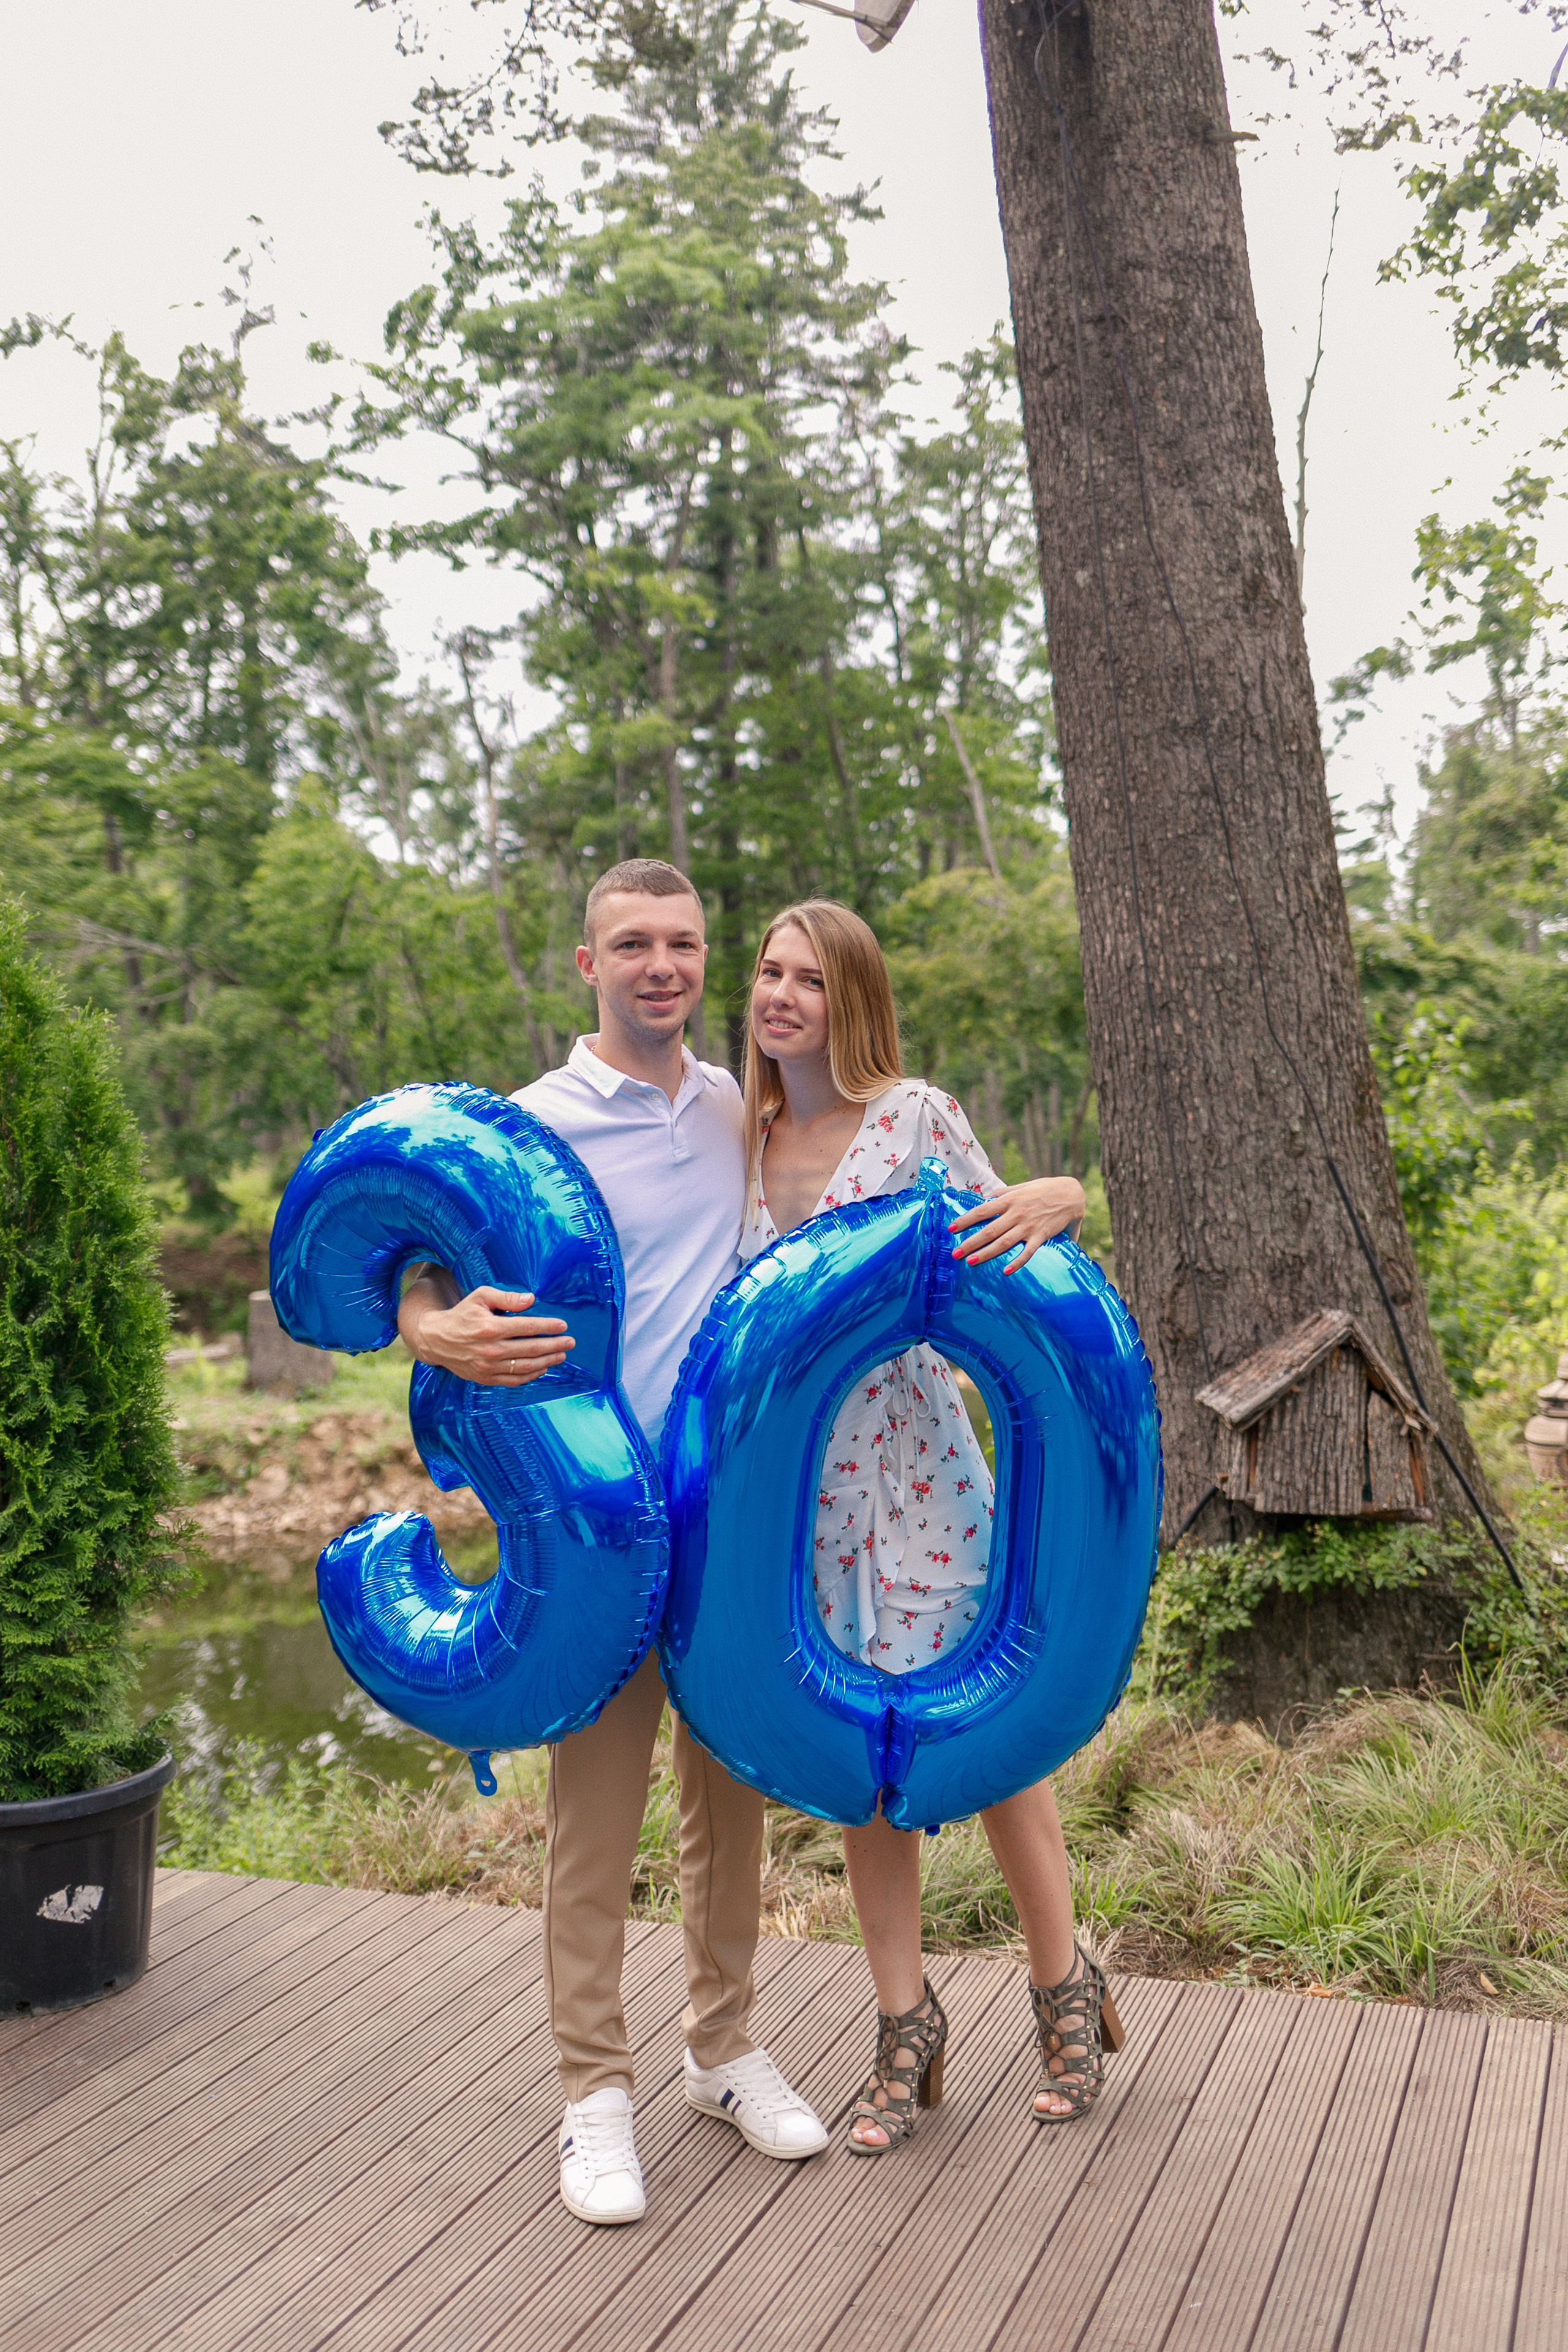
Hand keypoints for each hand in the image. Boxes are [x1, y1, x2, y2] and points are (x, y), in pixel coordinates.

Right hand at [399, 1281, 572, 1386]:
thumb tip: (531, 1299)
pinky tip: (543, 1368)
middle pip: (531, 1348)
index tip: (563, 1325)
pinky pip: (513, 1380)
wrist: (436, 1339)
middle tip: (570, 1342)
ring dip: (547, 1361)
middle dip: (554, 1345)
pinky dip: (531, 1376)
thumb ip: (507, 1297)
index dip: (548, 1326)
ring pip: (525, 1366)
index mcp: (490, 1327)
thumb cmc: (462, 1314)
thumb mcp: (481, 1297)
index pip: (527, 1327)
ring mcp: (488, 1366)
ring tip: (562, 1355)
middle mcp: (491, 1349)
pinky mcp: (485, 1378)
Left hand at [948, 1177, 1086, 1275]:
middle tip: (954, 1254)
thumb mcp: (1021, 1187)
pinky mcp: (1041, 1236)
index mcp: (1009, 1200)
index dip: (965, 1220)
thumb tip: (986, 1197)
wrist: (1071, 1193)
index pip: (981, 1212)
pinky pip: (1028, 1252)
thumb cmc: (1043, 1189)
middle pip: (988, 1231)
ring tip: (970, 1262)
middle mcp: (1016, 1214)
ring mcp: (1028, 1226)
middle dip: (970, 1243)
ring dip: (986, 1254)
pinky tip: (1006, 1271)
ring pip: (1003, 1243)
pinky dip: (1017, 1262)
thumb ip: (1003, 1193)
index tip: (950, 1229)